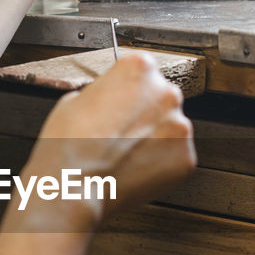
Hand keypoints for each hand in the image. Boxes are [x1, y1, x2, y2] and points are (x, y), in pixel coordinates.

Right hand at [11, 52, 196, 231]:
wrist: (73, 185)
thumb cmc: (69, 143)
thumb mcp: (75, 99)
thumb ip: (104, 94)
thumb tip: (110, 101)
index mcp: (139, 68)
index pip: (142, 72)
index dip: (127, 91)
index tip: (120, 104)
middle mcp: (166, 92)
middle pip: (161, 98)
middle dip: (145, 114)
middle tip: (121, 133)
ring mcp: (180, 126)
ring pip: (171, 129)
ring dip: (154, 139)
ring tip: (126, 155)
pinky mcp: (185, 157)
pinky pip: (176, 157)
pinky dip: (160, 163)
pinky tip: (136, 169)